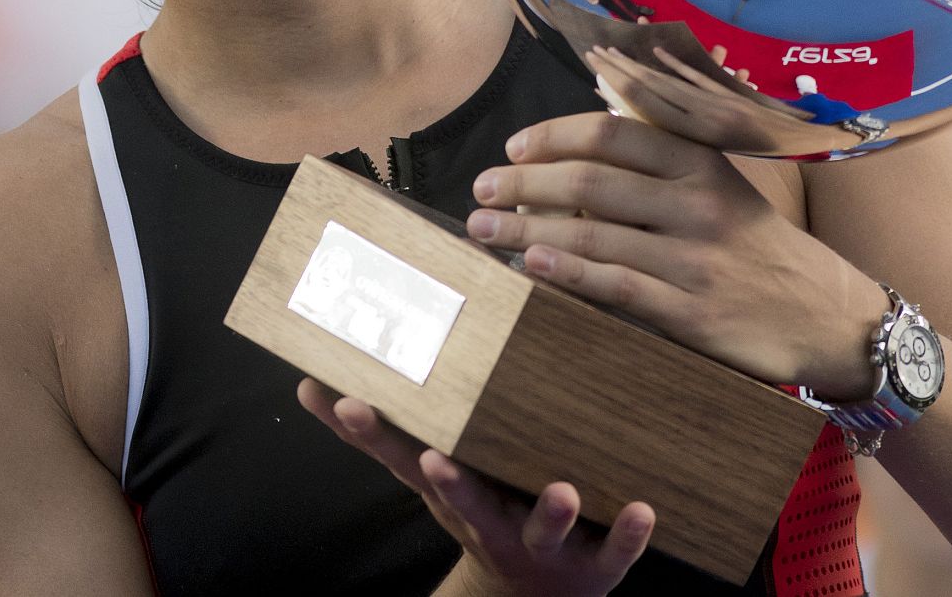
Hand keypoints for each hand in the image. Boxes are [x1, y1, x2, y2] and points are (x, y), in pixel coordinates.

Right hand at [296, 380, 653, 595]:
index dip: (372, 433)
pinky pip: (613, 550)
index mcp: (451, 492)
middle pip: (465, 501)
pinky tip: (643, 509)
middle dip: (450, 484)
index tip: (347, 401)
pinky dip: (627, 533)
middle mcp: (490, 521)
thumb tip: (308, 388)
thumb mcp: (430, 478)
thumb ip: (384, 436)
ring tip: (560, 489)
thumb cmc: (482, 510)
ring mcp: (544, 545)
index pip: (402, 459)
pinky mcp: (596, 564)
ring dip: (549, 511)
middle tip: (435, 461)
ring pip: (543, 528)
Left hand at [466, 105, 886, 396]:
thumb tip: (577, 133)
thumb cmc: (755, 244)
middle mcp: (696, 203)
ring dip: (526, 229)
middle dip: (523, 184)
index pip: (609, 133)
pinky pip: (618, 287)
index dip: (551, 136)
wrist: (829, 316)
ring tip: (481, 228)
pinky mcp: (694, 313)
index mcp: (699, 162)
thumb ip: (659, 158)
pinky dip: (569, 273)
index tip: (512, 149)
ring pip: (594, 233)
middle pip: (589, 180)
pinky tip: (530, 265)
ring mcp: (695, 259)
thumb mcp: (720, 183)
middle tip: (480, 190)